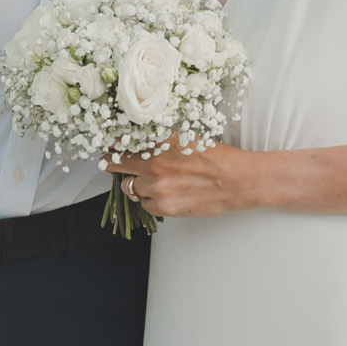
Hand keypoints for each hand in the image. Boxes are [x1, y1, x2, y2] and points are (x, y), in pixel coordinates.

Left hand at [115, 145, 252, 220]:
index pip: (119, 142)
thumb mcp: (185, 138)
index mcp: (158, 143)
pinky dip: (150, 200)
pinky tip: (166, 193)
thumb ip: (160, 139)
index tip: (109, 145)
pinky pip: (145, 205)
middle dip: (114, 162)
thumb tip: (138, 138)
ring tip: (154, 180)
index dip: (112, 144)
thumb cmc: (217, 158)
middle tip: (115, 161)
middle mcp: (153, 165)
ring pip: (129, 187)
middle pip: (114, 164)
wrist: (238, 180)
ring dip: (136, 184)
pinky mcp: (164, 207)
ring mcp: (156, 188)